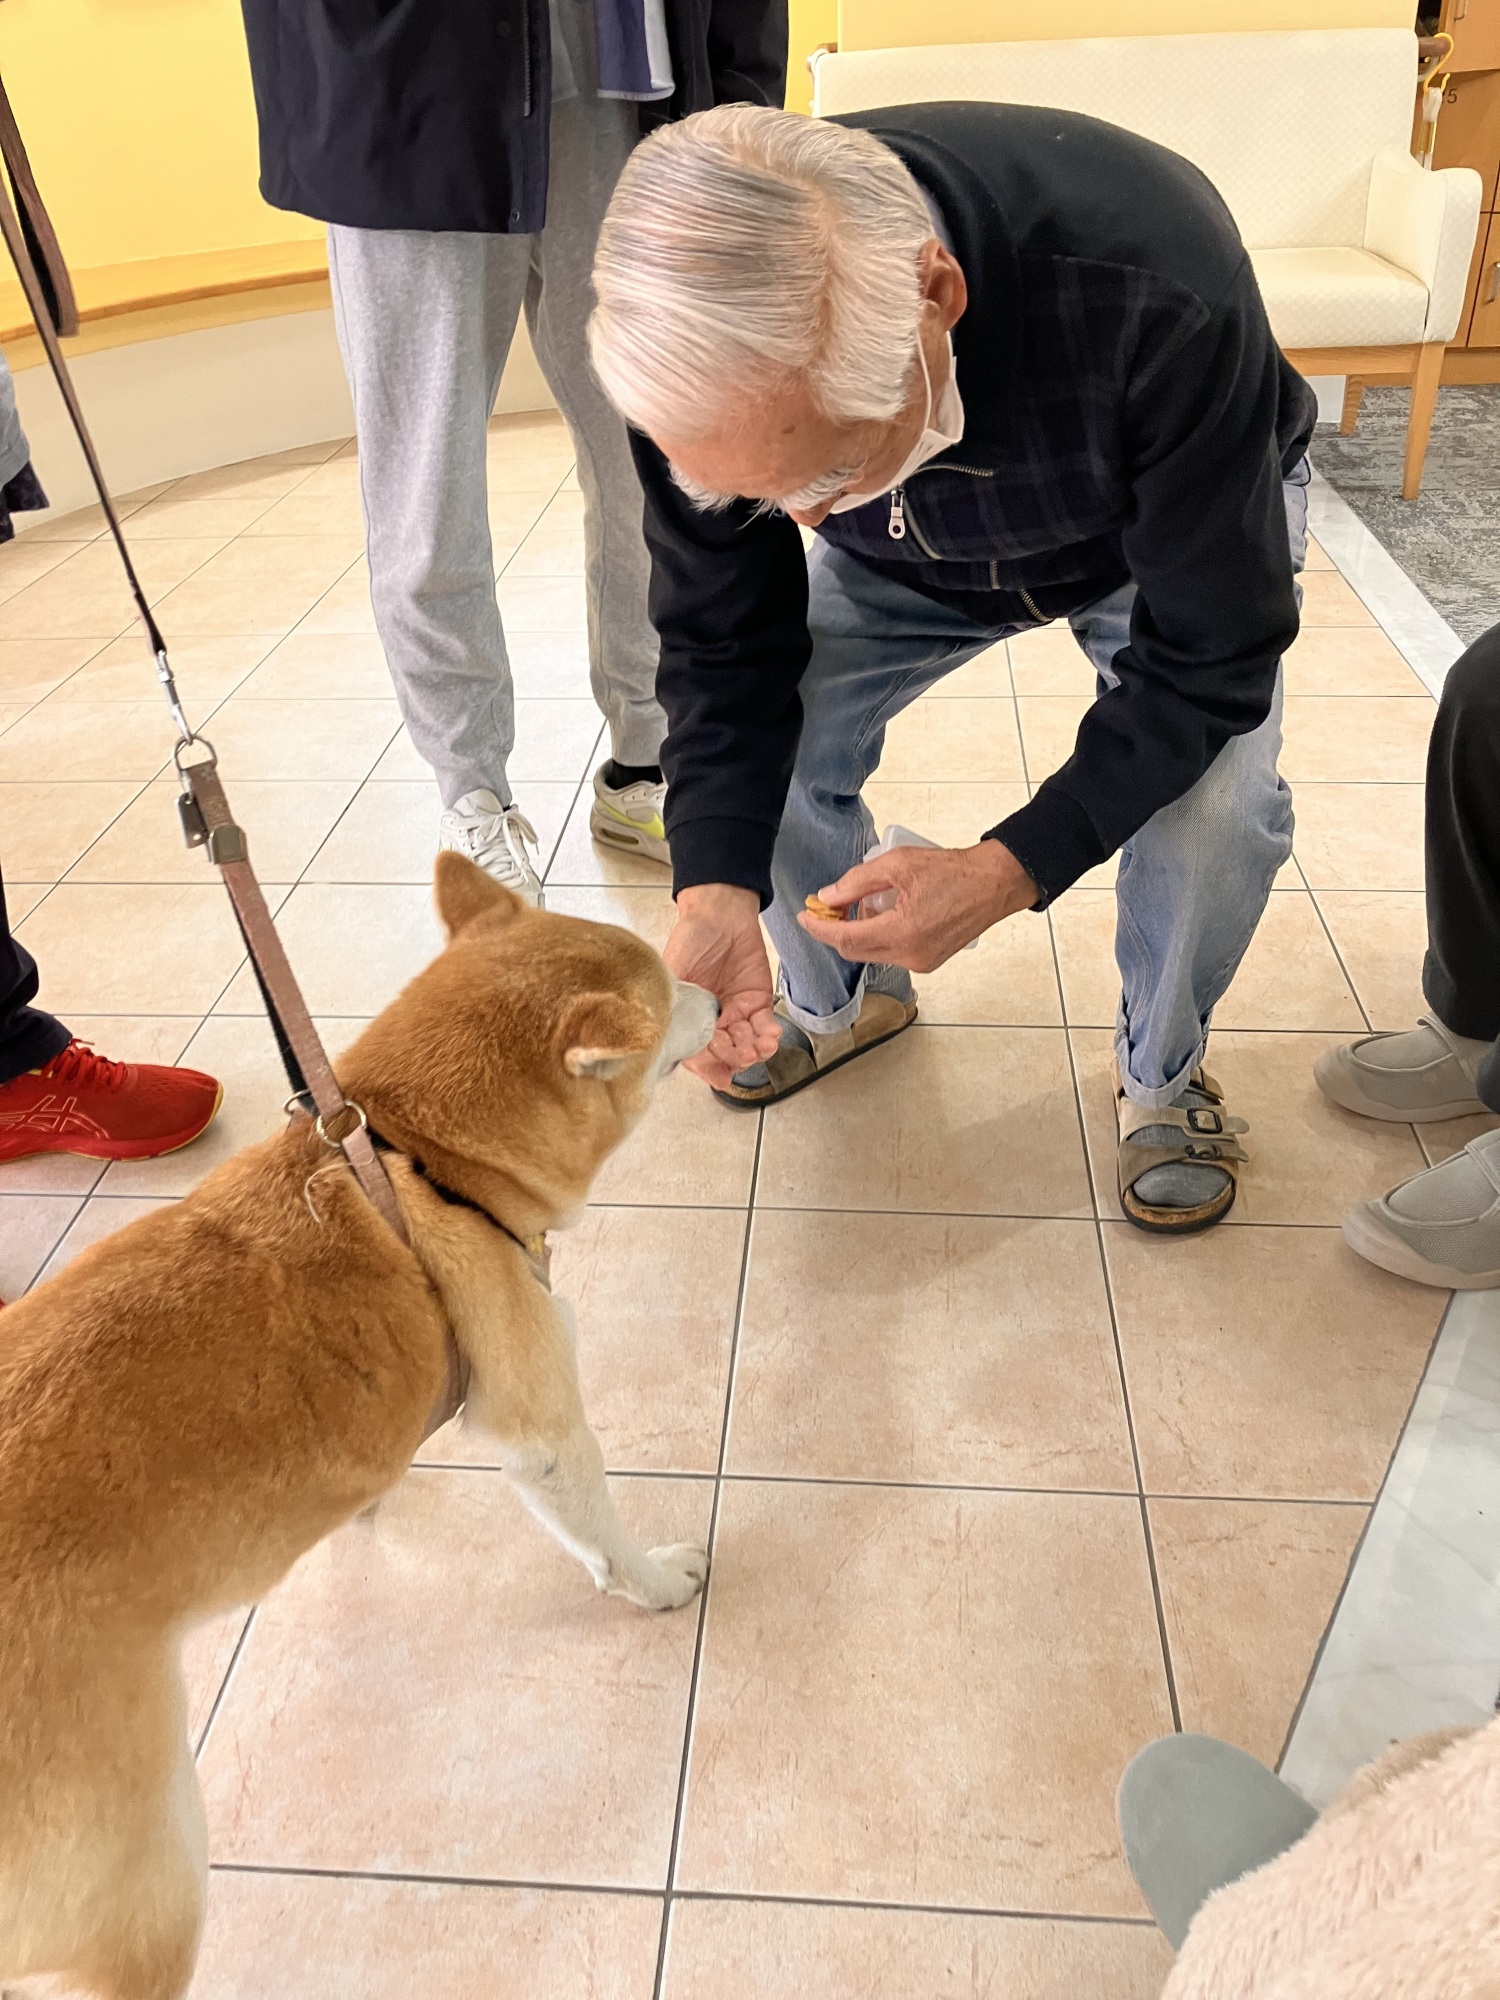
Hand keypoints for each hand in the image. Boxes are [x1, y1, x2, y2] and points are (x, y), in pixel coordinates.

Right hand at [662, 884, 779, 1088]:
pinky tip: (771, 1035)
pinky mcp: (759, 1001)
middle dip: (735, 1057)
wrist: (719, 913)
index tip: (720, 1076)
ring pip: (747, 1043)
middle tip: (742, 1055)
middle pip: (725, 1052)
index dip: (708, 1068)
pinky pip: (765, 1025)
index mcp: (688, 1019)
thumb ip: (673, 1006)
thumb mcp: (673, 974)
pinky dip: (769, 1033)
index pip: (697, 1052)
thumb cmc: (690, 939)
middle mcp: (712, 1022)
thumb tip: (669, 1038)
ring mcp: (736, 1013)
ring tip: (760, 1047)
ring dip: (755, 1050)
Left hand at [797, 839, 1038, 971]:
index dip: (820, 929)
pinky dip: (878, 937)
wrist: (994, 883)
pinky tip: (880, 914)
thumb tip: (827, 896)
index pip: (846, 939)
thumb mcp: (898, 864)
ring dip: (858, 933)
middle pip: (856, 951)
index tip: (805, 916)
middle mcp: (911, 955)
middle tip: (825, 909)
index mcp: (902, 933)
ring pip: (873, 953)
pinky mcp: (929, 961)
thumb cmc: (952, 870)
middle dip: (835, 931)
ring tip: (857, 905)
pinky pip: (891, 953)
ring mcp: (921, 962)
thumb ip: (857, 882)